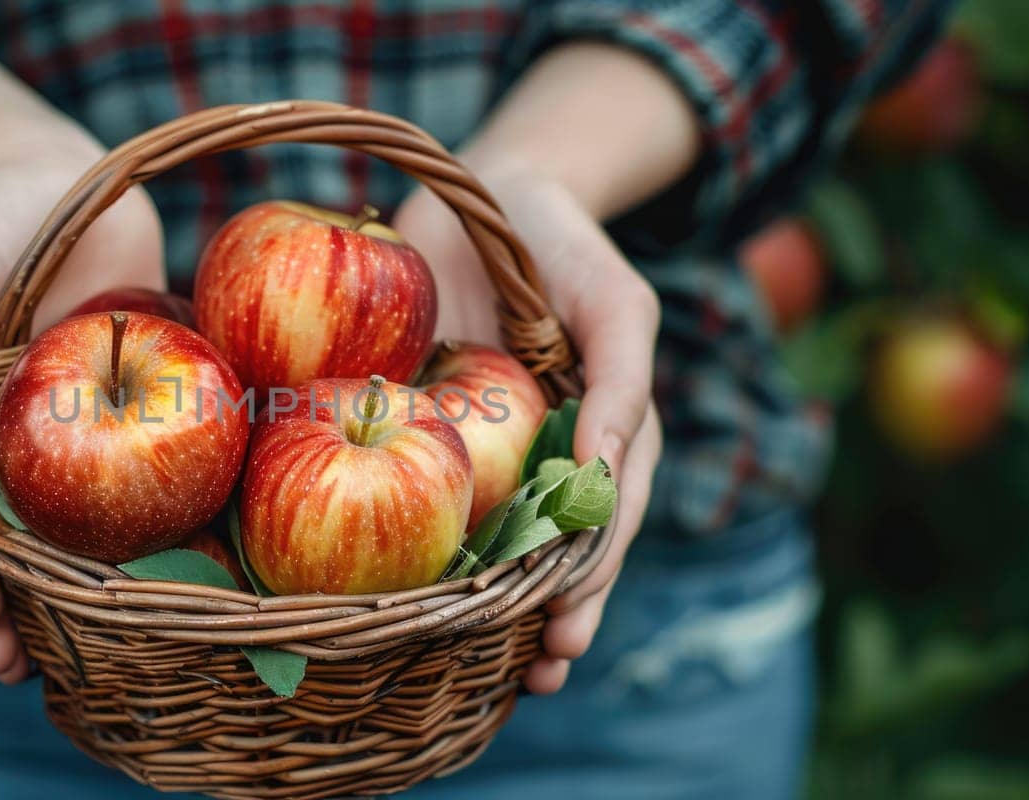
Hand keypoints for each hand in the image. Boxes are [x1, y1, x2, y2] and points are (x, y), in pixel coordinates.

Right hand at [0, 154, 163, 682]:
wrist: (62, 177)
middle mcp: (9, 444)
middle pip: (4, 542)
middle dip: (7, 609)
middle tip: (19, 671)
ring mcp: (71, 433)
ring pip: (69, 524)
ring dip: (73, 588)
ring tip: (89, 652)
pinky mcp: (132, 409)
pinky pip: (137, 472)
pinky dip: (146, 523)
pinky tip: (170, 568)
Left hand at [393, 177, 662, 693]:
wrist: (483, 191)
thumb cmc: (560, 241)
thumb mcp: (611, 298)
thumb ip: (620, 378)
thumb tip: (604, 468)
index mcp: (604, 431)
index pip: (606, 519)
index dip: (591, 574)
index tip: (564, 624)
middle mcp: (551, 451)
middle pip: (560, 547)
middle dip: (554, 612)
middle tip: (541, 670)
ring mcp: (494, 447)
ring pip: (499, 537)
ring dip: (499, 603)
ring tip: (500, 669)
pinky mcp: (434, 429)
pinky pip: (431, 493)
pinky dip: (427, 545)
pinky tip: (408, 593)